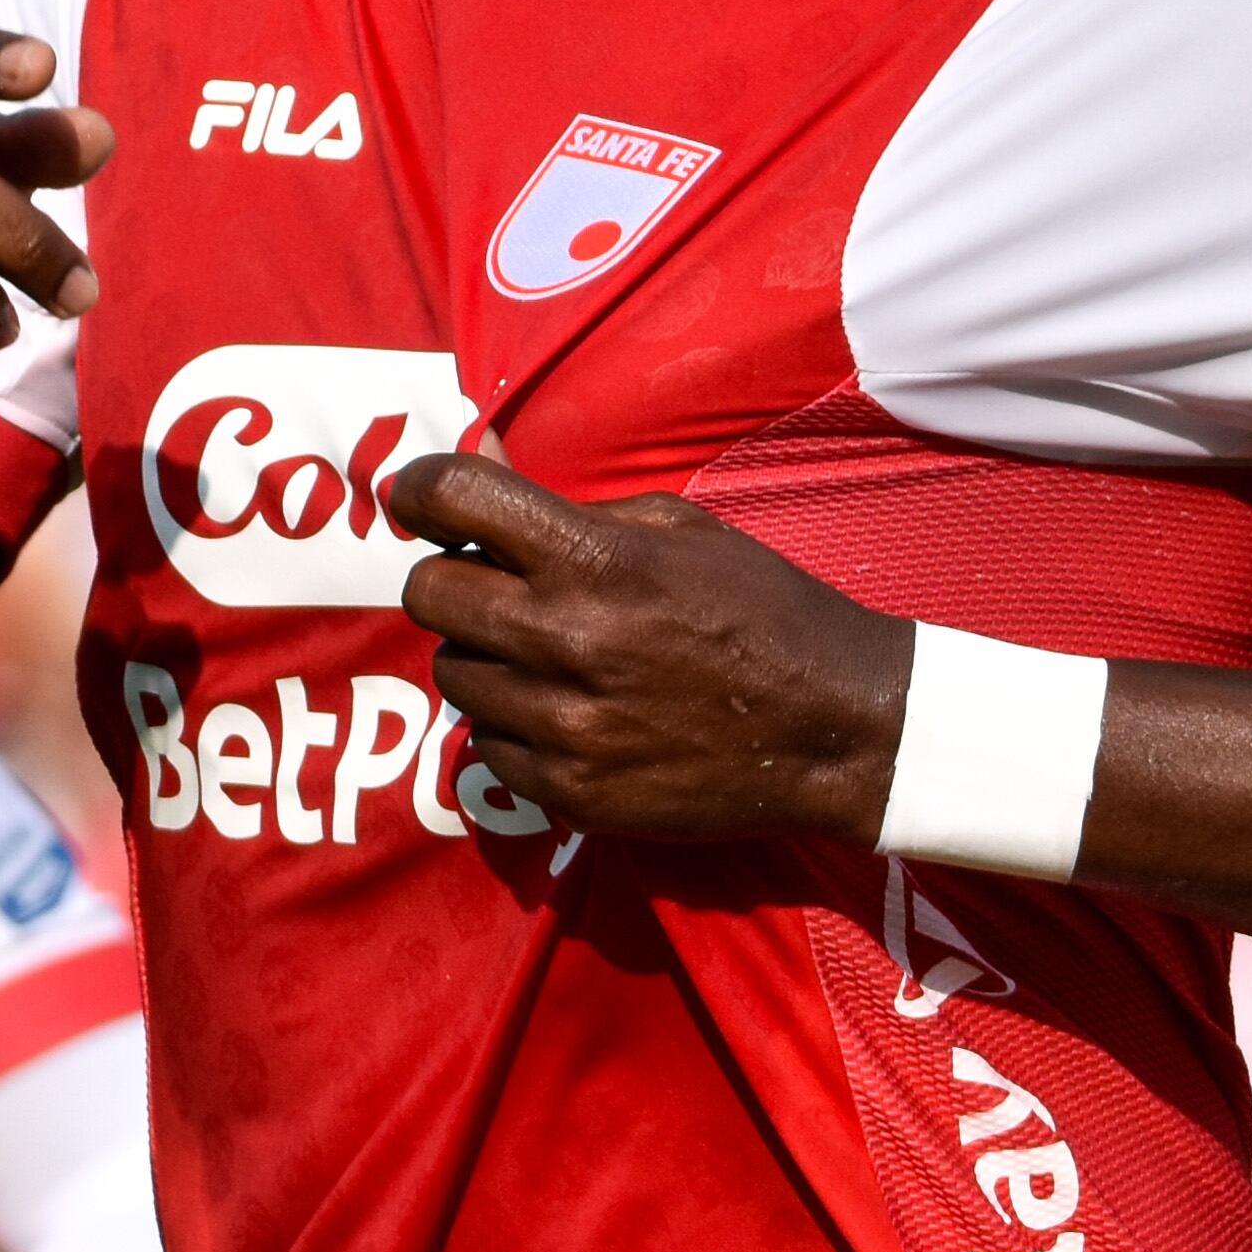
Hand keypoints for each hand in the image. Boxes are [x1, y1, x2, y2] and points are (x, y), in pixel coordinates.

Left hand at [384, 452, 912, 847]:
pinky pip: (488, 746)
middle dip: (450, 577)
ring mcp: (565, 725)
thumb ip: (564, 503)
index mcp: (596, 561)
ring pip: (452, 673)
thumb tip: (475, 459)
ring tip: (548, 653)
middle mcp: (567, 641)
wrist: (836, 728)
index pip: (454, 498)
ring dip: (484, 655)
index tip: (416, 496)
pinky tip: (571, 711)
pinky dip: (513, 724)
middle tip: (491, 583)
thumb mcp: (675, 530)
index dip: (419, 488)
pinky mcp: (572, 792)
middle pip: (427, 593)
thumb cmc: (759, 610)